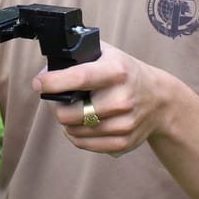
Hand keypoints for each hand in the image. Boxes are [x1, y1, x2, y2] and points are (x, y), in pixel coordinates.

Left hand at [32, 43, 169, 155]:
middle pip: (69, 114)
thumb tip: (47, 68)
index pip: (78, 78)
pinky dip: (76, 135)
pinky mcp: (124, 142)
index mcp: (116, 71)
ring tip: (72, 109)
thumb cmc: (125, 73)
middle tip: (57, 98)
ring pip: (74, 131)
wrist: (160, 99)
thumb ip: (80, 54)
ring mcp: (124, 123)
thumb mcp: (108, 53)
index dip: (52, 82)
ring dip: (66, 122)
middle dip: (56, 106)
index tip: (38, 83)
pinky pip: (84, 144)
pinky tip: (81, 123)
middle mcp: (122, 98)